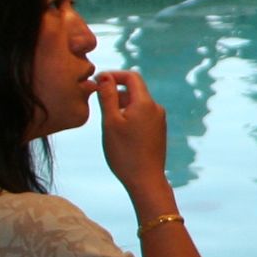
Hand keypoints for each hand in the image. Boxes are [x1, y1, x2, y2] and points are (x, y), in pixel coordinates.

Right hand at [96, 70, 170, 195]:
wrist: (146, 180)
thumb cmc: (124, 153)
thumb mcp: (110, 122)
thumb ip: (108, 96)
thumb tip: (105, 77)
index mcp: (145, 103)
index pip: (131, 76)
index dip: (113, 75)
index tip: (97, 81)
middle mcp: (156, 108)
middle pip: (135, 89)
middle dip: (116, 91)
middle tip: (97, 101)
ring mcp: (159, 120)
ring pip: (138, 104)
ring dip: (121, 105)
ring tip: (106, 120)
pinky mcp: (158, 131)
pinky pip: (142, 115)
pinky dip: (129, 115)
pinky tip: (118, 131)